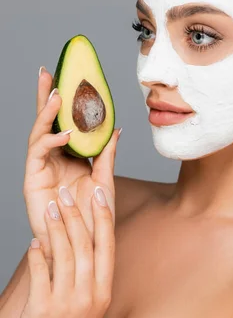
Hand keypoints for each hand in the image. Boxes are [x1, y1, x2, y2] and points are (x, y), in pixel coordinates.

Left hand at [10, 182, 114, 317]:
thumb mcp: (90, 305)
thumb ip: (89, 275)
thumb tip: (82, 240)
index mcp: (103, 290)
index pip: (106, 245)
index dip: (103, 216)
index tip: (99, 193)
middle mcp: (88, 293)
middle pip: (84, 244)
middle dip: (76, 214)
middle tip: (67, 193)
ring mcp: (66, 301)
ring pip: (63, 253)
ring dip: (56, 226)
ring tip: (50, 208)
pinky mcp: (43, 309)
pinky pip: (40, 272)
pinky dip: (37, 253)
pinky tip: (34, 242)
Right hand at [23, 66, 120, 272]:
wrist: (81, 246)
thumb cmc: (92, 216)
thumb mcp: (105, 180)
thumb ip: (107, 155)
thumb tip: (115, 127)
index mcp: (70, 155)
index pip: (66, 122)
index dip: (66, 102)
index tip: (68, 77)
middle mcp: (53, 158)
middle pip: (47, 121)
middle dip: (45, 96)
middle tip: (46, 71)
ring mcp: (41, 167)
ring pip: (39, 132)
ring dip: (46, 112)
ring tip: (56, 95)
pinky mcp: (32, 178)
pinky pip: (38, 153)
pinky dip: (50, 140)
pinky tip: (64, 134)